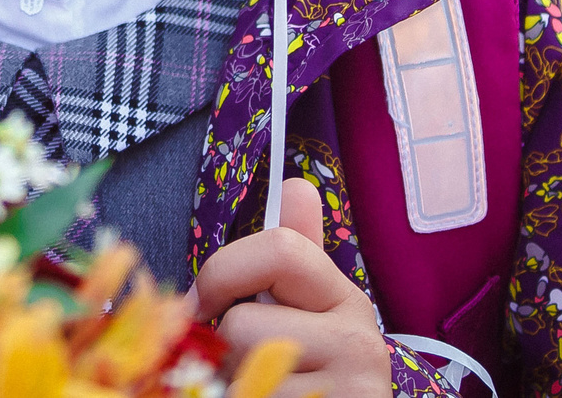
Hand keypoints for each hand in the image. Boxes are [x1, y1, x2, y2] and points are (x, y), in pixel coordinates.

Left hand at [194, 180, 389, 397]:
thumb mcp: (310, 314)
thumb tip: (297, 185)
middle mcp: (360, 341)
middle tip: (248, 366)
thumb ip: (294, 259)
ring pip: (239, 374)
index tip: (201, 305)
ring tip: (265, 390)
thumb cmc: (315, 374)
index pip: (280, 249)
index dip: (222, 272)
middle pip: (243, 325)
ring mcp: (352, 389)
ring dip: (233, 387)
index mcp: (347, 300)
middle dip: (227, 350)